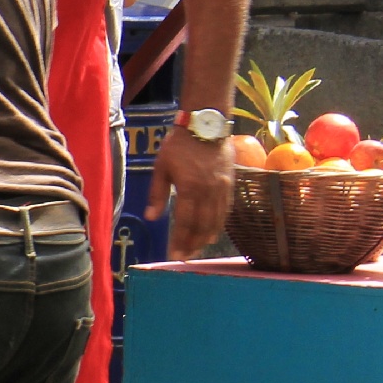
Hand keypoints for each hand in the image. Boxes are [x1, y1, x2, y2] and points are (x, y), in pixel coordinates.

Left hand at [148, 126, 232, 257]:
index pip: (185, 222)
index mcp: (190, 188)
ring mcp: (222, 189)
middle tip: (185, 257)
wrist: (206, 125)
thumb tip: (152, 218)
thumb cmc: (179, 145)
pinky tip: (211, 233)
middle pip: (202, 226)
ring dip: (206, 238)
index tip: (174, 255)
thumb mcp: (161, 167)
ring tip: (196, 249)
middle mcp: (209, 192)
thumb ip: (157, 194)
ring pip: (216, 221)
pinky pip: (225, 211)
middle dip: (193, 244)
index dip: (180, 240)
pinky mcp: (230, 185)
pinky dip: (218, 225)